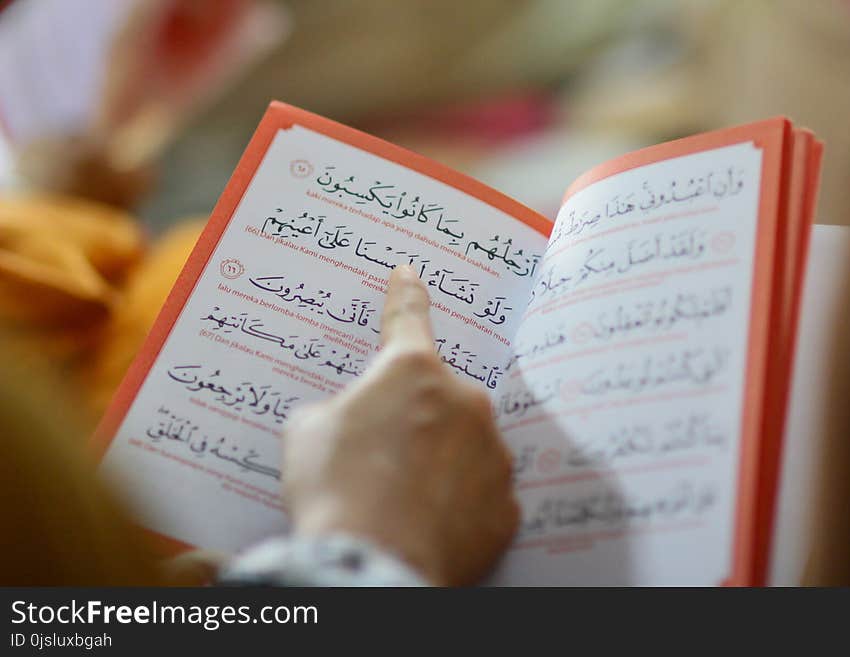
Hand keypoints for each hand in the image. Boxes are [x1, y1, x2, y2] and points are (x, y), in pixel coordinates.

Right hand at [282, 265, 518, 584]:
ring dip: (441, 460)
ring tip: (403, 499)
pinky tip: (430, 522)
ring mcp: (493, 454)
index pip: (408, 317)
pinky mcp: (507, 506)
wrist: (373, 565)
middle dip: (415, 417)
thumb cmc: (333, 491)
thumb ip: (335, 408)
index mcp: (413, 372)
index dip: (405, 294)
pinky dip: (459, 502)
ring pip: (466, 444)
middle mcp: (465, 402)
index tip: (410, 272)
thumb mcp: (306, 432)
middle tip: (383, 455)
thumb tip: (346, 418)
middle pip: (439, 396)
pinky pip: (481, 492)